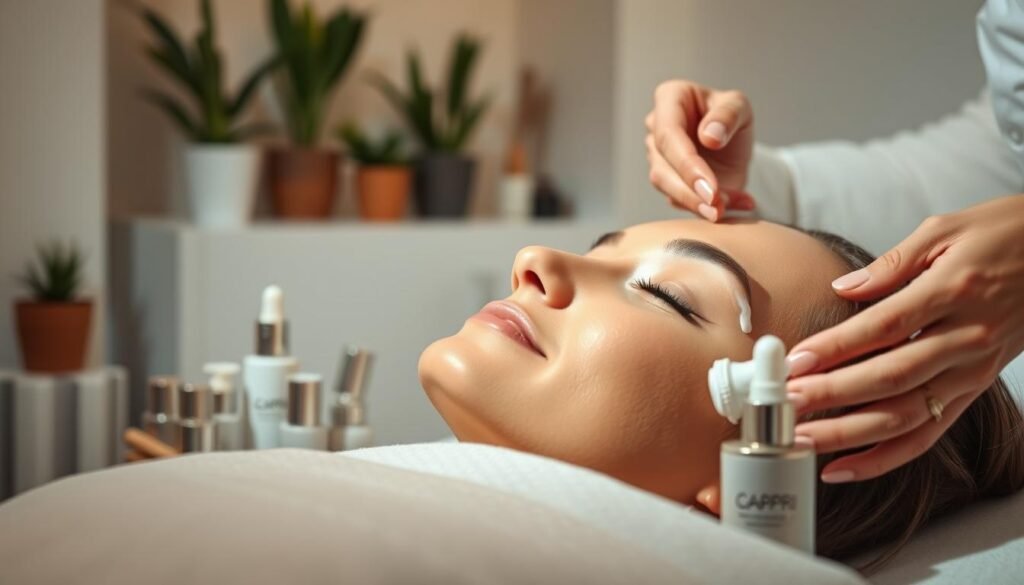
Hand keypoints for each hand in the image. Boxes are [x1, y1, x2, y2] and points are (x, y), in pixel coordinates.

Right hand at [645, 80, 756, 220]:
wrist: (733, 144)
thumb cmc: (731, 117)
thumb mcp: (740, 106)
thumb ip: (728, 115)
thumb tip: (709, 137)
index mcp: (670, 98)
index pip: (669, 134)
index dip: (687, 163)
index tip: (710, 187)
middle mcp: (656, 127)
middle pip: (662, 165)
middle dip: (690, 191)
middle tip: (717, 206)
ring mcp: (657, 156)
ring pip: (666, 186)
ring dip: (696, 203)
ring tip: (726, 209)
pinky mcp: (665, 181)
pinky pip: (679, 200)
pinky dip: (707, 207)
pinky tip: (736, 203)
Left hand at [786, 194, 1023, 482]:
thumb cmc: (1001, 235)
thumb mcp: (944, 230)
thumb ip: (891, 263)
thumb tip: (842, 288)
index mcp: (953, 292)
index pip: (885, 326)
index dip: (837, 347)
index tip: (796, 360)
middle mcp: (965, 340)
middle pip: (890, 377)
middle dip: (831, 395)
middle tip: (785, 404)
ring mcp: (971, 372)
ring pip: (906, 415)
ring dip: (849, 433)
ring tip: (800, 438)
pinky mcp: (973, 390)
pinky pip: (928, 433)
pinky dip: (886, 456)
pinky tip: (844, 465)